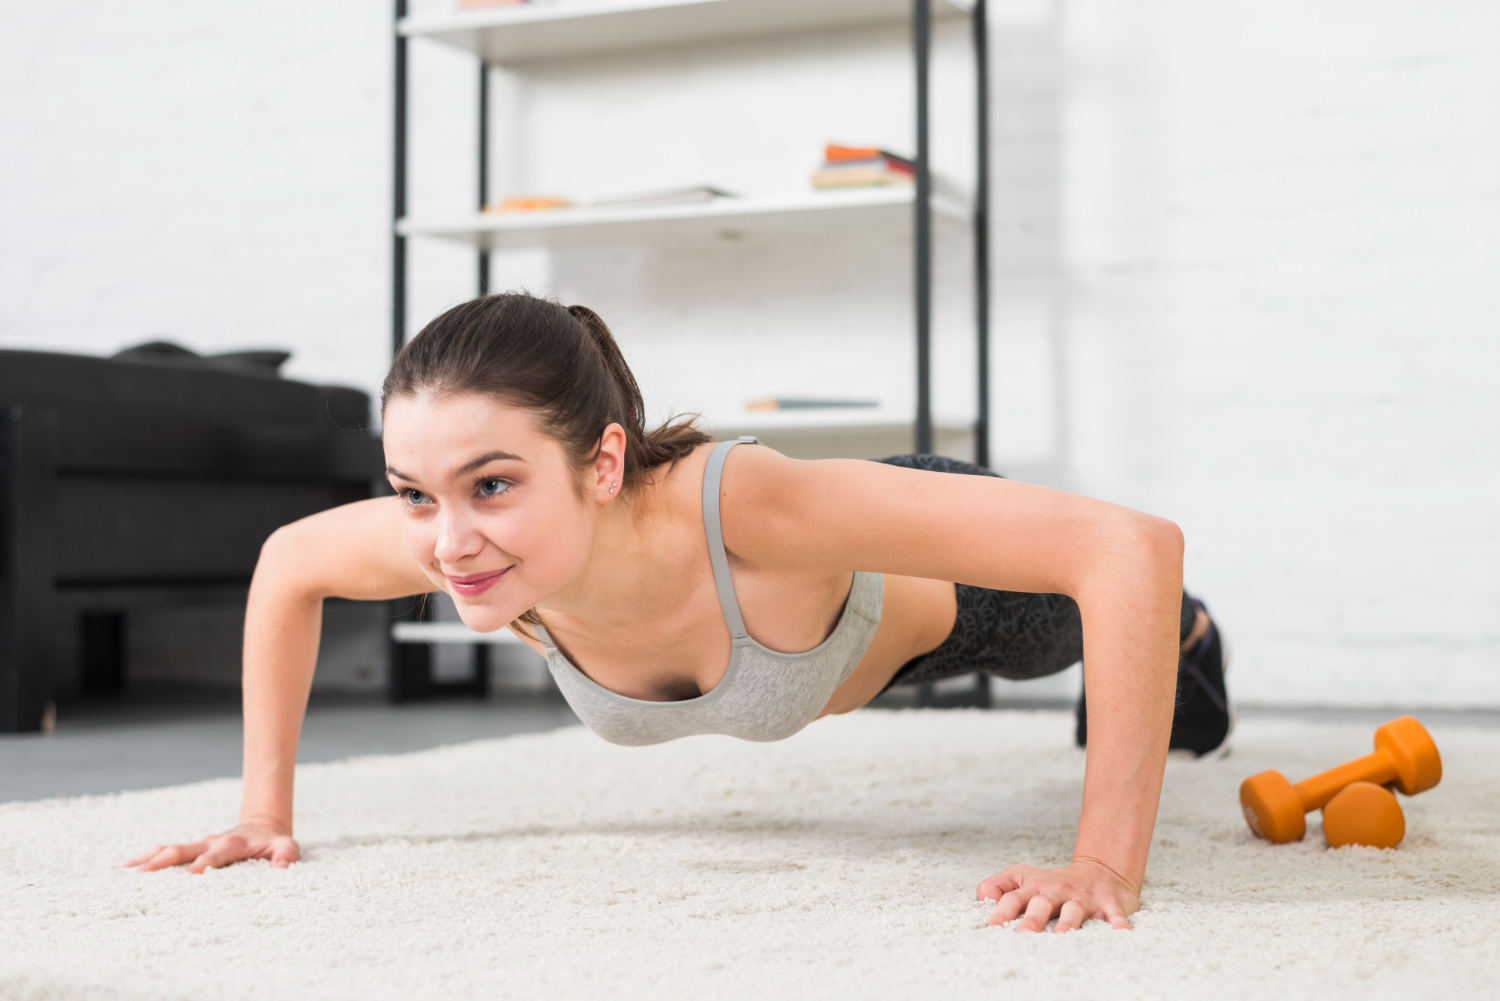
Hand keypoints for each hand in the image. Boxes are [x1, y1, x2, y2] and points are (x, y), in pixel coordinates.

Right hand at [126, 818, 298, 873]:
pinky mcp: (191, 849)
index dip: (204, 864)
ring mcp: (198, 845)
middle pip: (183, 850)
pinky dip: (146, 857)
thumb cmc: (273, 843)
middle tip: (142, 874)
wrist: (263, 827)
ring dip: (148, 859)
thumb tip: (282, 868)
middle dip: (163, 861)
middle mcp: (210, 843)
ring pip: (169, 849)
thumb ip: (286, 855)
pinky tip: (126, 868)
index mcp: (232, 844)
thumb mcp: (287, 846)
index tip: (190, 875)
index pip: (215, 855)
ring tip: (124, 871)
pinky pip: (166, 852)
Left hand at [977, 858, 1138, 931]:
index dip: (1001, 912)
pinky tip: (1120, 934)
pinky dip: (1117, 923)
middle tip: (1023, 936)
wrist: (1100, 871)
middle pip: (1041, 903)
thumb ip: (999, 886)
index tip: (991, 929)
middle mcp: (1056, 890)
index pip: (1013, 897)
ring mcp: (1082, 897)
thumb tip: (982, 899)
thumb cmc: (1055, 883)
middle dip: (1032, 919)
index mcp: (1034, 887)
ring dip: (1068, 923)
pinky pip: (1114, 914)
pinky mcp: (1108, 903)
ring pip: (1074, 910)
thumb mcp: (1024, 877)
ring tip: (1062, 937)